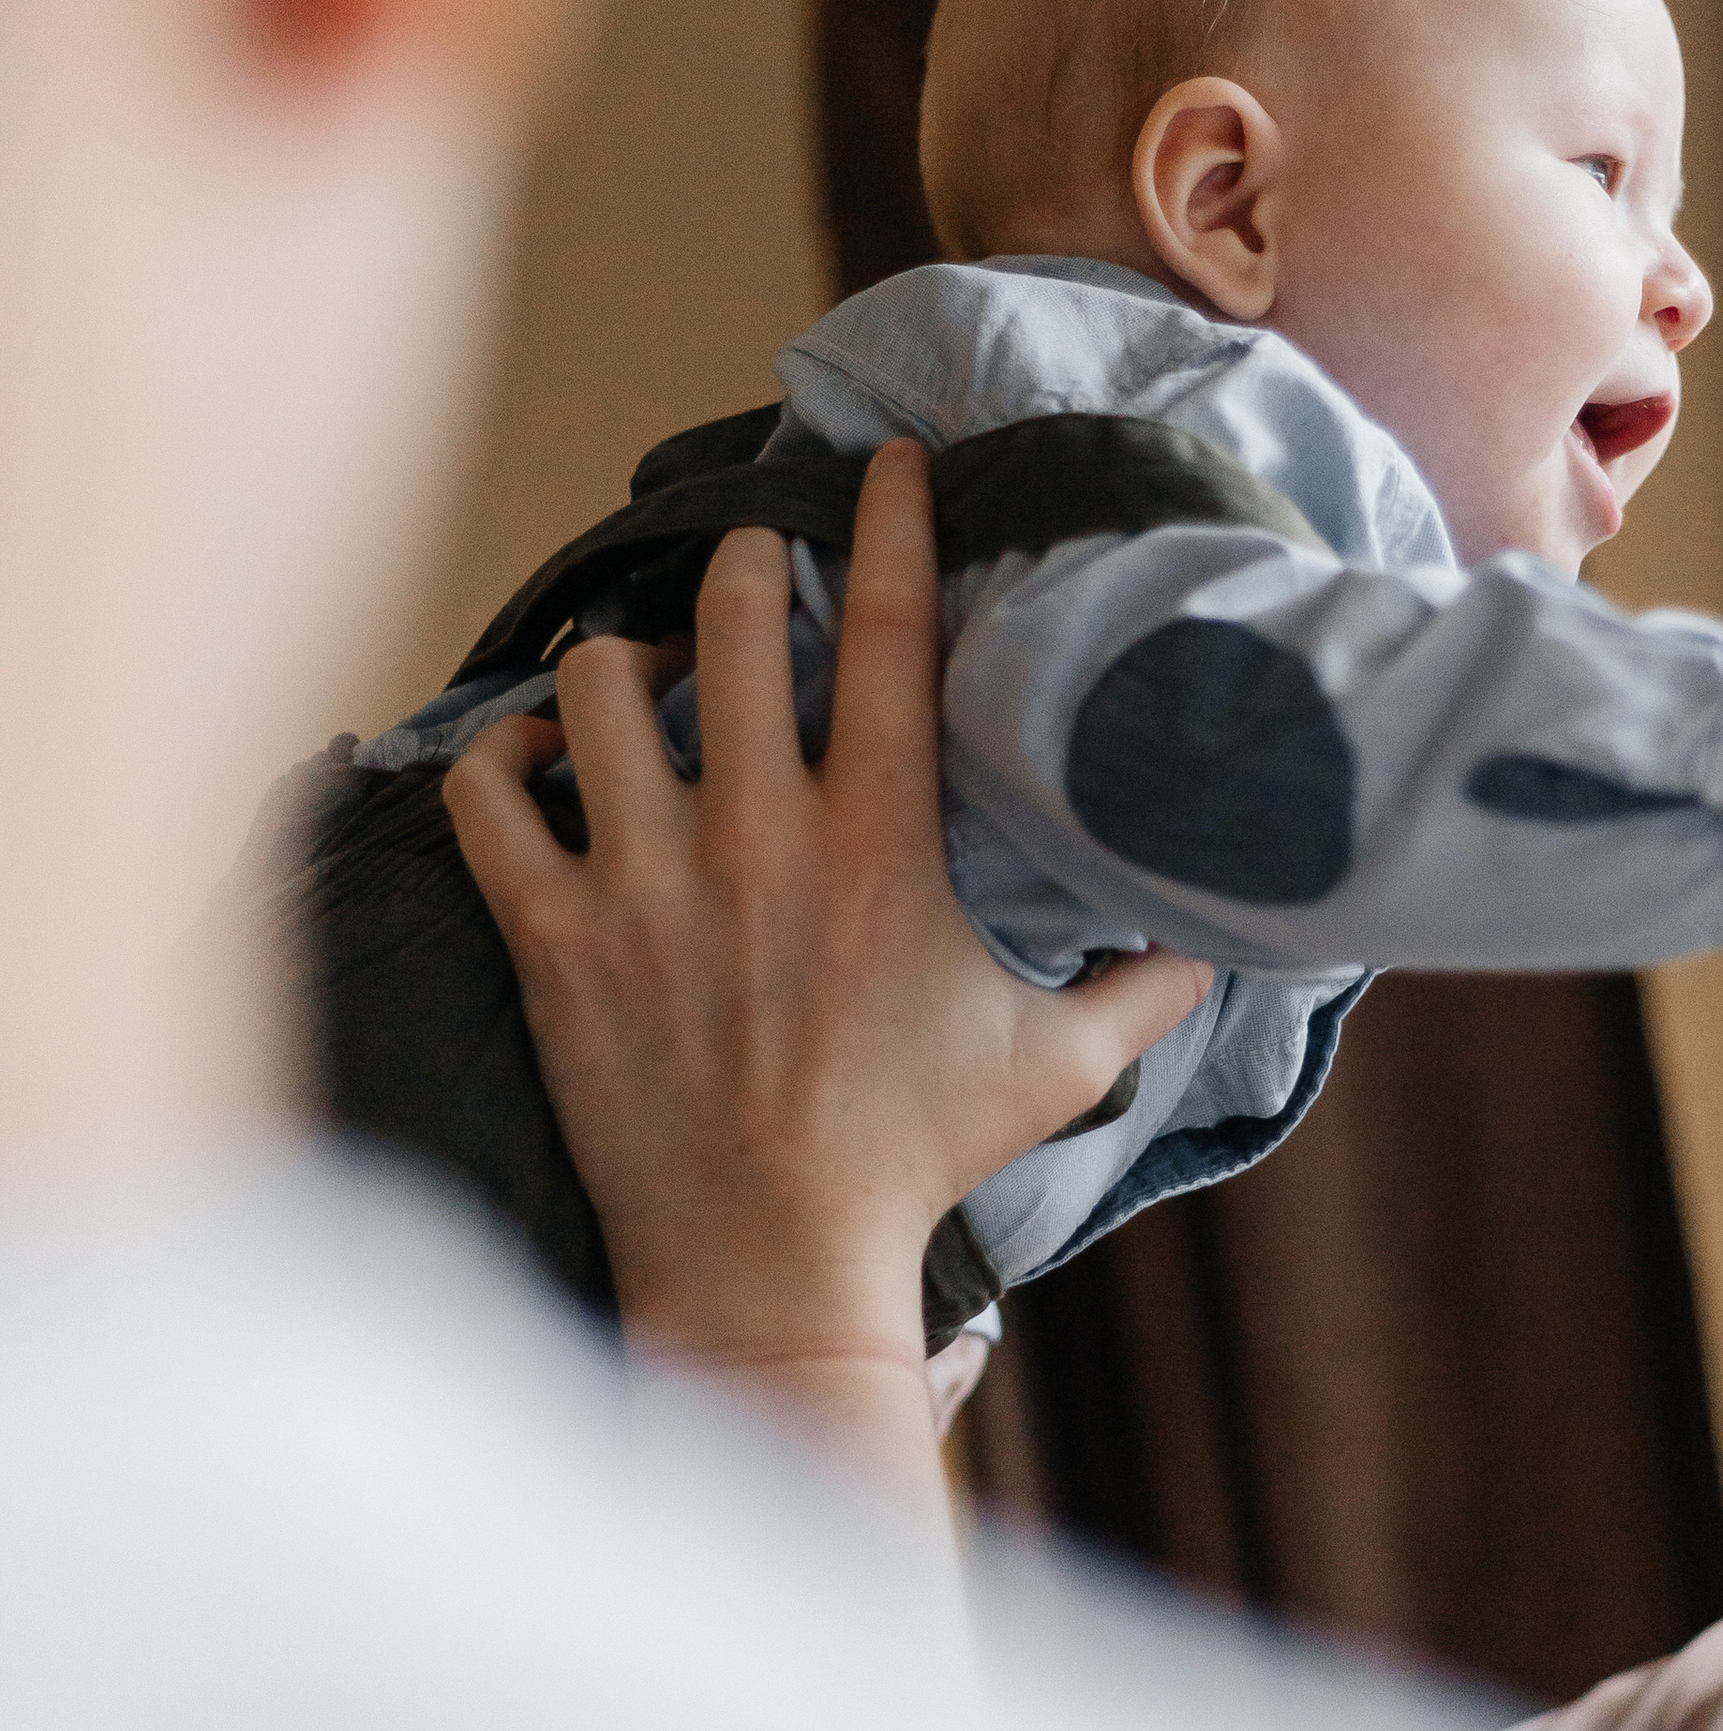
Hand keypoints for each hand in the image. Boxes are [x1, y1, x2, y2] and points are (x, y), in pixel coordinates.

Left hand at [445, 438, 1208, 1508]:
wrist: (771, 1268)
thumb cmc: (917, 1163)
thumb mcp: (1056, 1071)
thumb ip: (1144, 991)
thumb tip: (1223, 944)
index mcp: (881, 840)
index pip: (890, 631)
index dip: (892, 525)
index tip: (886, 463)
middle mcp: (758, 836)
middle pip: (729, 621)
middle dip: (741, 569)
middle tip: (749, 575)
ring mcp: (645, 883)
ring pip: (598, 689)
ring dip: (617, 660)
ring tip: (638, 672)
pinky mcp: (555, 940)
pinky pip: (491, 799)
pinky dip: (501, 756)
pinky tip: (533, 755)